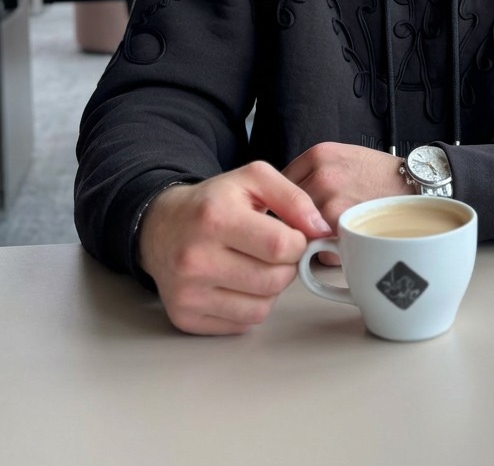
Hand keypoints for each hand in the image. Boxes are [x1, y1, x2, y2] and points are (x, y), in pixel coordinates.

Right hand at [138, 161, 331, 335]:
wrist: (161, 226)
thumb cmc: (214, 202)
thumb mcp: (253, 179)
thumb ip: (294, 198)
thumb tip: (321, 229)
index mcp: (215, 217)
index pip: (281, 246)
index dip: (298, 243)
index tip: (291, 236)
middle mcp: (195, 258)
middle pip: (274, 280)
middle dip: (286, 266)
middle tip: (274, 252)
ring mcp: (187, 292)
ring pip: (262, 308)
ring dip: (270, 289)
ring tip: (256, 266)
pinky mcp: (184, 317)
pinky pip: (241, 324)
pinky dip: (249, 306)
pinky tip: (237, 284)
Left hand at [282, 142, 410, 260]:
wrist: (418, 186)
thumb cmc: (382, 175)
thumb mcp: (345, 157)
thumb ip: (314, 172)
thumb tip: (285, 198)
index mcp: (319, 155)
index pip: (280, 183)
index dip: (284, 200)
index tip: (290, 211)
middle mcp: (321, 176)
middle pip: (286, 208)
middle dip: (297, 220)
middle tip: (315, 225)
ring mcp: (331, 202)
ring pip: (301, 230)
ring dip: (312, 239)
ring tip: (335, 233)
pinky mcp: (342, 228)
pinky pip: (320, 249)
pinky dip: (330, 254)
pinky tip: (348, 243)